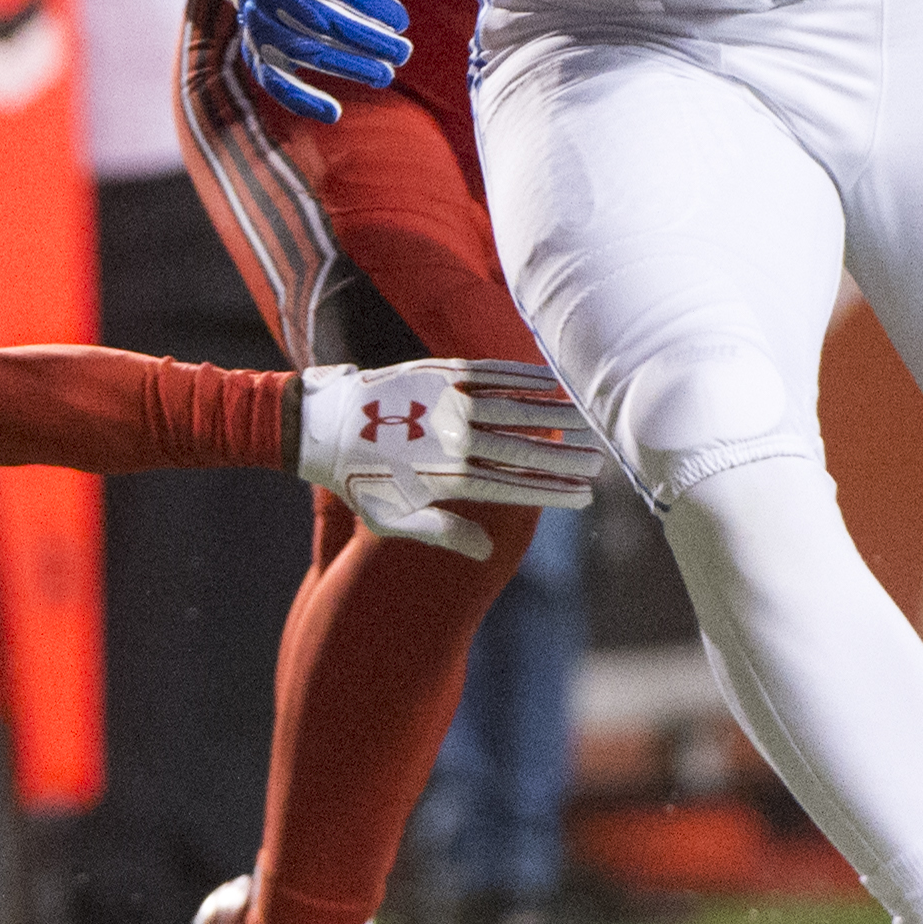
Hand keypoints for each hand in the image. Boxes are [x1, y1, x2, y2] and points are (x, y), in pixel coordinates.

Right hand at [234, 0, 445, 122]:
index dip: (371, 3)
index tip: (401, 22)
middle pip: (321, 19)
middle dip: (366, 39)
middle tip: (402, 53)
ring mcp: (258, 22)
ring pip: (303, 50)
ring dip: (346, 66)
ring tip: (385, 75)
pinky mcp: (253, 51)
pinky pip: (274, 80)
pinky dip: (301, 98)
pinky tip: (333, 112)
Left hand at [297, 356, 607, 556]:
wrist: (323, 425)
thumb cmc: (356, 480)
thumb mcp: (390, 520)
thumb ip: (440, 533)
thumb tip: (485, 550)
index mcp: (445, 478)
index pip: (514, 487)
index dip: (553, 491)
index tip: (584, 495)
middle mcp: (451, 438)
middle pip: (523, 449)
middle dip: (566, 456)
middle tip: (599, 461)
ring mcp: (448, 402)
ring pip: (516, 410)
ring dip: (557, 417)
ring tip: (589, 424)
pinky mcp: (441, 373)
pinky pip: (494, 374)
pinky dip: (526, 378)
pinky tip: (554, 383)